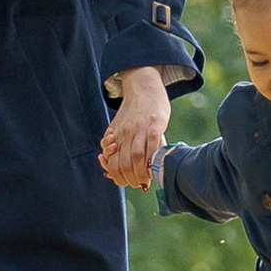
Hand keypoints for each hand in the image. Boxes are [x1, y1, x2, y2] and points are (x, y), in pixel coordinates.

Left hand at [98, 67, 169, 189]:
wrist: (143, 86)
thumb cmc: (132, 112)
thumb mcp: (118, 127)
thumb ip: (116, 145)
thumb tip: (113, 167)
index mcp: (116, 137)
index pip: (113, 164)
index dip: (119, 178)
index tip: (127, 183)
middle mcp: (126, 134)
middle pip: (125, 163)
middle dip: (131, 179)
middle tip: (139, 184)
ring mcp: (140, 128)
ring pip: (137, 156)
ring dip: (142, 173)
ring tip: (147, 179)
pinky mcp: (155, 122)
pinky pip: (154, 141)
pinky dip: (154, 156)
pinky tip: (157, 164)